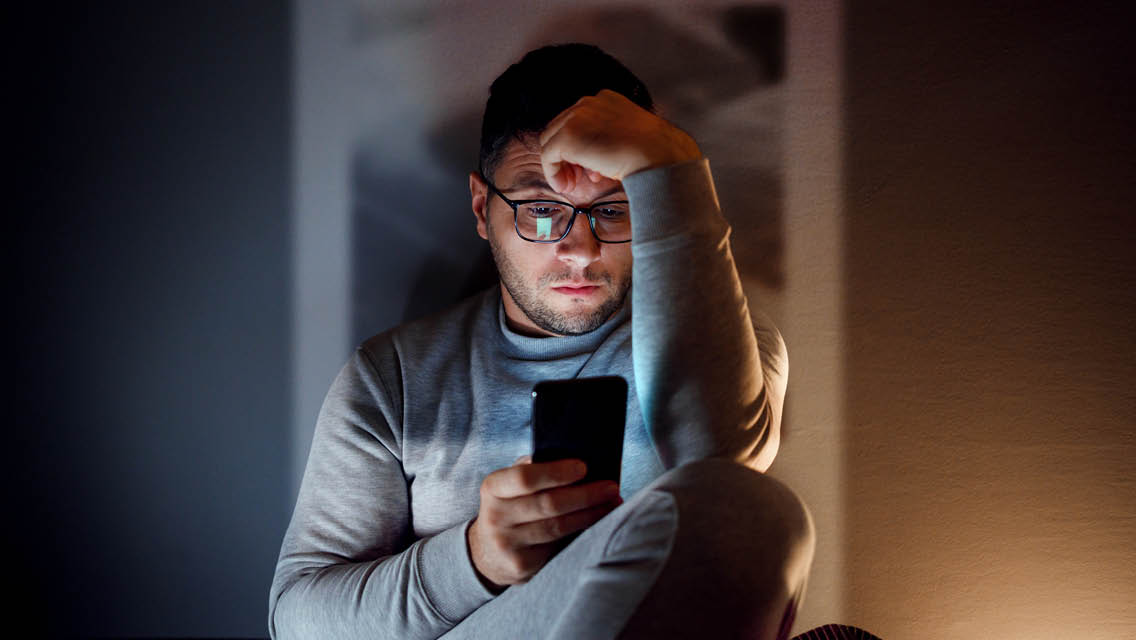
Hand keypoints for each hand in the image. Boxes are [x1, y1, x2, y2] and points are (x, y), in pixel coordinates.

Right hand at [467, 456, 621, 589]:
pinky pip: (559, 547)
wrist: (487, 554)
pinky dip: (582, 533)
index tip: (583, 467)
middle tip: (611, 487)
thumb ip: (532, 469)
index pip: (524, 478)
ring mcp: (507, 544)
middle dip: (585, 494)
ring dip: (590, 514)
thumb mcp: (509, 486)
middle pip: (548, 503)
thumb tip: (573, 457)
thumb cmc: (509, 509)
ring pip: (557, 527)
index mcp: (493, 488)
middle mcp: (495, 517)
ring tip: (612, 503)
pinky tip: (599, 523)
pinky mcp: (521, 566)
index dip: (556, 472)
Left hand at [538, 89, 701, 194]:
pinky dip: (552, 173)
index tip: (590, 170)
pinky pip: (548, 156)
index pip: (578, 122)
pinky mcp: (568, 136)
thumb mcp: (628, 139)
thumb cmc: (653, 152)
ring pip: (551, 141)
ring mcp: (577, 117)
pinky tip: (564, 186)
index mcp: (605, 100)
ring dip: (559, 165)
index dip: (580, 148)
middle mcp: (589, 102)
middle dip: (568, 157)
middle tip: (579, 178)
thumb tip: (590, 163)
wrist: (659, 155)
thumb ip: (606, 142)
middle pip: (561, 130)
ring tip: (572, 184)